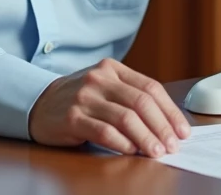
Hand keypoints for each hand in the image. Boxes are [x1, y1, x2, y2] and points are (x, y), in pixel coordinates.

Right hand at [28, 58, 190, 156]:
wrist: (38, 103)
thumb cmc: (80, 99)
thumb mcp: (105, 88)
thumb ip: (131, 97)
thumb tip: (167, 124)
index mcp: (113, 69)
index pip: (150, 87)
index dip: (170, 111)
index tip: (182, 131)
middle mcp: (99, 79)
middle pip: (141, 102)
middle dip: (162, 126)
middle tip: (173, 146)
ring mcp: (84, 97)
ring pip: (125, 118)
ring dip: (146, 138)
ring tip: (157, 152)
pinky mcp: (72, 117)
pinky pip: (104, 131)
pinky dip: (122, 143)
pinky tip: (131, 151)